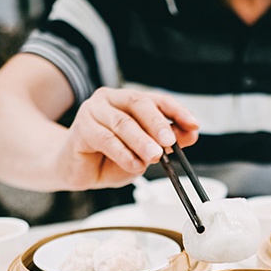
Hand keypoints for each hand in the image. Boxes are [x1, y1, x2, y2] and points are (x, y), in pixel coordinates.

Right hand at [59, 87, 199, 188]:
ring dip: (141, 141)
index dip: (177, 110)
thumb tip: (190, 134)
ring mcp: (94, 111)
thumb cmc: (110, 158)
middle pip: (139, 103)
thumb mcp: (145, 152)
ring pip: (123, 123)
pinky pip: (106, 139)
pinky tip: (135, 165)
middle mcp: (111, 100)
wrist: (78, 171)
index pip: (157, 100)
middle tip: (170, 142)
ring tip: (154, 157)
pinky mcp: (81, 128)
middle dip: (158, 123)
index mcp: (129, 101)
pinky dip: (124, 154)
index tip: (193, 124)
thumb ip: (166, 143)